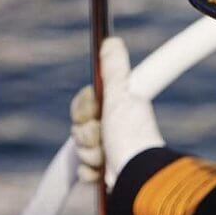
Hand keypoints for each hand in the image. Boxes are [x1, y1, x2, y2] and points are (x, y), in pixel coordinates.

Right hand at [69, 37, 164, 186]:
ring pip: (80, 150)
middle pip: (78, 128)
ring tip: (106, 158)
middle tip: (102, 137)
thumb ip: (114, 70)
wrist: (137, 175)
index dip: (83, 110)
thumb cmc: (130, 135)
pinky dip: (91, 173)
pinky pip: (84, 171)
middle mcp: (114, 130)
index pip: (82, 106)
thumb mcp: (120, 96)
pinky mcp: (107, 174)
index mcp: (117, 111)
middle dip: (86, 135)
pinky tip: (104, 173)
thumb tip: (111, 40)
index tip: (94, 113)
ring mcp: (110, 153)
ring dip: (89, 155)